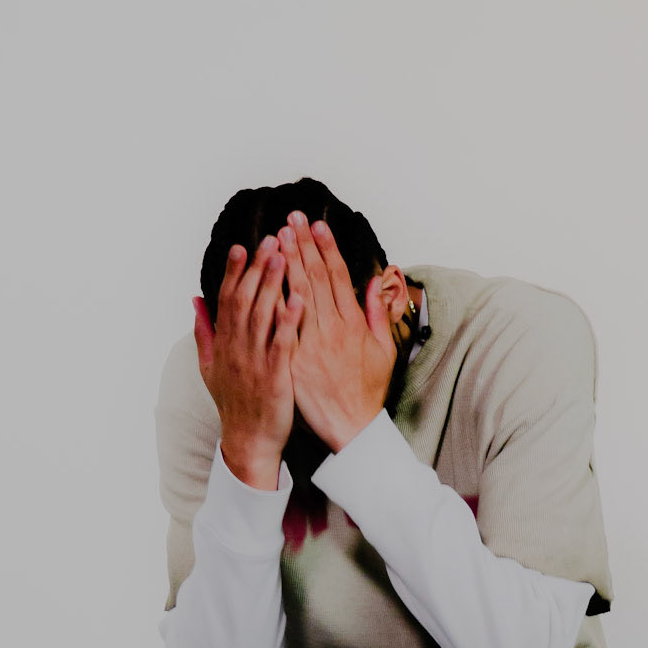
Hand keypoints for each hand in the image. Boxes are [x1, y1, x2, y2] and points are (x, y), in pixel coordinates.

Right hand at [192, 237, 300, 488]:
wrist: (248, 441)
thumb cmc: (234, 403)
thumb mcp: (210, 367)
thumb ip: (204, 332)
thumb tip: (195, 301)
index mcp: (224, 344)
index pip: (226, 300)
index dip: (234, 272)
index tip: (242, 246)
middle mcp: (236, 349)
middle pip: (244, 301)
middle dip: (257, 269)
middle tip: (271, 240)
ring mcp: (254, 363)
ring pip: (261, 316)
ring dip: (272, 285)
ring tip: (284, 258)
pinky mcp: (275, 377)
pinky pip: (281, 344)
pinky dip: (288, 322)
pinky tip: (298, 300)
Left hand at [277, 213, 395, 452]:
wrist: (353, 428)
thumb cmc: (367, 391)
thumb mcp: (383, 350)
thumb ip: (377, 314)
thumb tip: (375, 284)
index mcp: (353, 324)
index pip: (337, 276)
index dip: (326, 248)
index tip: (316, 225)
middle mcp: (333, 329)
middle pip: (315, 278)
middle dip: (303, 246)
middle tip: (292, 219)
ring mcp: (313, 344)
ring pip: (298, 295)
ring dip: (287, 264)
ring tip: (277, 238)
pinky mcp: (296, 361)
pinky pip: (283, 326)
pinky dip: (275, 302)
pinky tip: (265, 280)